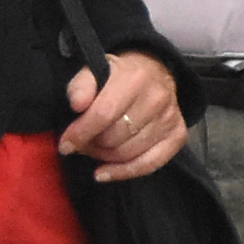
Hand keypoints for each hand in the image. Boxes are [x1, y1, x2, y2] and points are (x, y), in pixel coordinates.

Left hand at [62, 52, 186, 182]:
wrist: (154, 72)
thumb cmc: (119, 77)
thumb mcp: (94, 71)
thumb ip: (80, 85)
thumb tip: (77, 104)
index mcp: (135, 79)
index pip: (103, 114)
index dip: (80, 133)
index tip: (66, 144)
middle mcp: (156, 98)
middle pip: (114, 138)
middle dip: (91, 145)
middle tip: (83, 142)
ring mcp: (169, 118)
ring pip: (127, 153)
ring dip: (105, 157)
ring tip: (96, 148)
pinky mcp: (177, 135)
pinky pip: (149, 164)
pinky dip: (125, 172)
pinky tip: (106, 172)